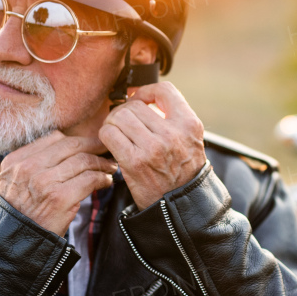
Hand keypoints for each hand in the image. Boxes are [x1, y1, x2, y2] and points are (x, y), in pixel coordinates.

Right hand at [0, 132, 116, 235]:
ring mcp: (44, 182)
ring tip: (110, 167)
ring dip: (102, 163)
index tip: (90, 144)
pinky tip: (106, 181)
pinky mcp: (60, 198)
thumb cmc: (20, 214)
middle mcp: (28, 168)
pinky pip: (89, 179)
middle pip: (71, 145)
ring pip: (83, 161)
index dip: (77, 139)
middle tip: (106, 149)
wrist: (13, 244)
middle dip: (94, 146)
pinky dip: (102, 178)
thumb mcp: (14, 182)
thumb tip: (68, 148)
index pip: (55, 138)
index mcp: (16, 160)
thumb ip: (34, 163)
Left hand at [99, 82, 205, 209]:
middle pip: (135, 105)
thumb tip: (141, 96)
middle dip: (125, 111)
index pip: (165, 90)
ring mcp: (153, 148)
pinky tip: (113, 144)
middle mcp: (173, 134)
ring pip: (119, 117)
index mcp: (189, 124)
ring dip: (114, 123)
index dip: (147, 91)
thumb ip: (173, 117)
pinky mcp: (134, 162)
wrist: (180, 204)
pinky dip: (106, 136)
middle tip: (125, 123)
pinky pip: (109, 134)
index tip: (140, 99)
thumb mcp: (190, 139)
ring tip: (119, 133)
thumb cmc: (182, 170)